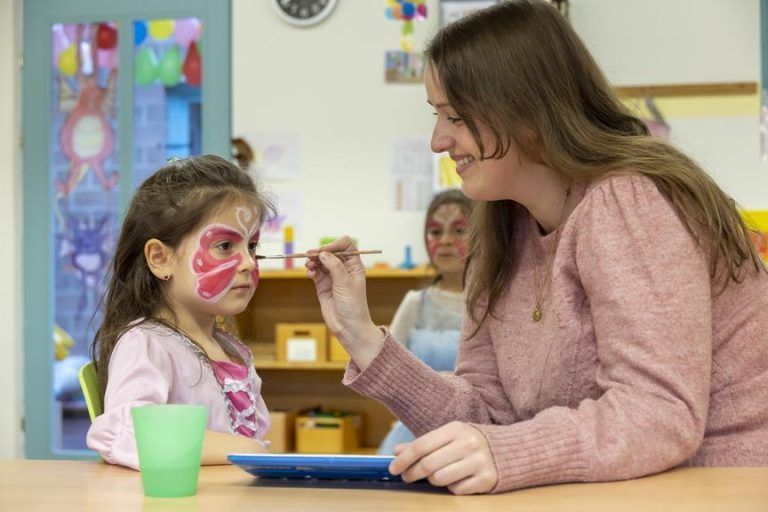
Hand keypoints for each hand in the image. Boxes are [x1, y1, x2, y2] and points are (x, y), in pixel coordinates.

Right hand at [305, 236, 383, 368]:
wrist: (348, 326)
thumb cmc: (353, 305)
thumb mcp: (345, 283)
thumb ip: (334, 266)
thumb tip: (323, 253)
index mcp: (354, 266)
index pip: (346, 246)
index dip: (335, 245)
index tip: (325, 251)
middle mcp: (344, 269)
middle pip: (330, 252)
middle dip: (320, 252)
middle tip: (310, 255)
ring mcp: (333, 277)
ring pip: (321, 262)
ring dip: (313, 261)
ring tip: (308, 265)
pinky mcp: (323, 285)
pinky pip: (315, 272)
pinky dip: (311, 270)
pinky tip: (310, 273)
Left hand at [389, 421, 497, 494]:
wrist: (509, 450)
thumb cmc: (471, 442)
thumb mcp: (449, 436)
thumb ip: (423, 443)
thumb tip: (396, 452)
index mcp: (456, 429)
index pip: (421, 445)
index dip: (404, 459)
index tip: (393, 468)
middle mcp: (468, 443)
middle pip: (428, 464)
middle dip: (412, 473)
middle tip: (406, 477)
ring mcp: (478, 461)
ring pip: (440, 479)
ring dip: (433, 480)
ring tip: (437, 475)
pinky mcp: (486, 479)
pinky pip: (456, 490)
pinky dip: (452, 487)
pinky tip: (457, 479)